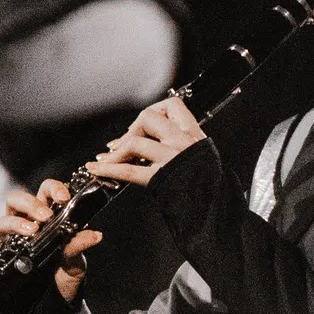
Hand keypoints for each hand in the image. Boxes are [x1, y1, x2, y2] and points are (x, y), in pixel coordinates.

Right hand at [0, 178, 102, 301]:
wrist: (59, 296)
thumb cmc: (66, 270)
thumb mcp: (76, 259)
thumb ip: (79, 244)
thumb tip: (96, 235)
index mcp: (47, 213)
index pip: (45, 190)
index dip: (53, 189)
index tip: (64, 198)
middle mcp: (26, 221)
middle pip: (17, 199)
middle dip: (31, 204)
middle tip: (46, 217)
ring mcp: (13, 238)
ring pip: (3, 220)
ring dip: (16, 223)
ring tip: (32, 231)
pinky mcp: (5, 255)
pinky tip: (2, 247)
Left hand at [85, 96, 205, 187]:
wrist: (217, 208)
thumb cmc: (208, 185)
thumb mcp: (202, 155)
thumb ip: (183, 144)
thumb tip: (156, 139)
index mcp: (193, 135)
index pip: (172, 105)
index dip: (153, 110)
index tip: (143, 124)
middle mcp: (182, 142)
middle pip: (148, 118)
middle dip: (131, 130)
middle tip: (122, 144)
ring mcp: (171, 159)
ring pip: (135, 143)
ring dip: (116, 151)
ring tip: (105, 159)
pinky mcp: (160, 179)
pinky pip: (129, 170)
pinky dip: (108, 169)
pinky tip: (96, 169)